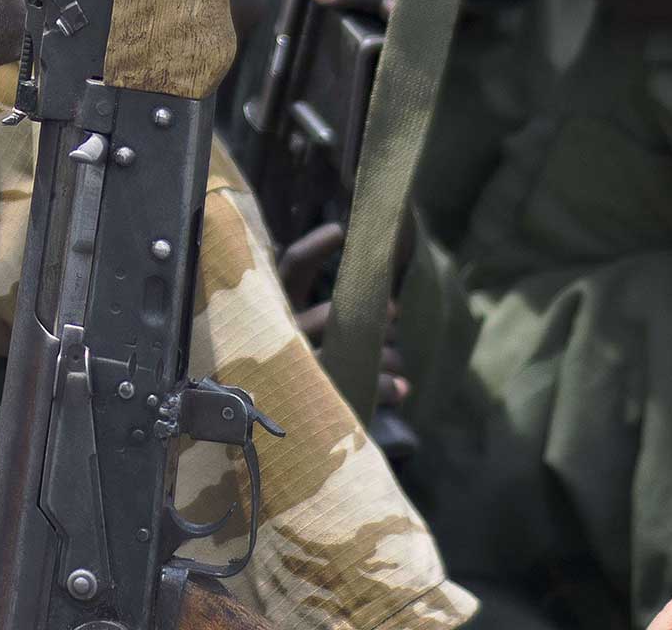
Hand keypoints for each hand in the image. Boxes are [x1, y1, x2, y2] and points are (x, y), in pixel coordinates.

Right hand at [277, 221, 409, 406]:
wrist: (268, 441)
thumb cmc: (285, 371)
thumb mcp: (287, 331)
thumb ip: (312, 306)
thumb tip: (371, 287)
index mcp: (271, 313)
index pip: (290, 270)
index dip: (315, 248)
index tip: (342, 230)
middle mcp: (280, 338)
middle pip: (332, 313)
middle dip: (370, 311)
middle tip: (395, 313)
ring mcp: (297, 372)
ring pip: (352, 350)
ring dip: (385, 352)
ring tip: (399, 358)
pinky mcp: (317, 403)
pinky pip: (362, 388)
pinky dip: (387, 386)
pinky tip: (403, 388)